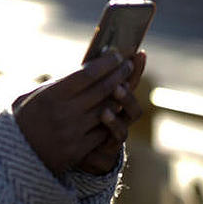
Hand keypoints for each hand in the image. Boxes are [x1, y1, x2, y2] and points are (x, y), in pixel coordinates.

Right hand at [13, 52, 133, 175]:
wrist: (11, 158)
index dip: (105, 63)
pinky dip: (111, 119)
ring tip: (125, 85)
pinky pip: (103, 132)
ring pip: (106, 110)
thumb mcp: (30, 97)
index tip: (117, 55)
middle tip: (128, 65)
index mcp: (49, 96)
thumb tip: (83, 73)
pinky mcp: (78, 150)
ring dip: (119, 96)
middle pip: (101, 89)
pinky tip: (115, 110)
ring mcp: (73, 133)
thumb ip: (56, 86)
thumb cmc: (20, 121)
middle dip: (118, 75)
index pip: (87, 74)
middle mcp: (63, 113)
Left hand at [76, 51, 146, 174]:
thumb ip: (82, 79)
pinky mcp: (110, 144)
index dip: (134, 65)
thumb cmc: (66, 118)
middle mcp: (118, 109)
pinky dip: (114, 123)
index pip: (127, 76)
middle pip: (132, 89)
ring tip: (117, 89)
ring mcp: (117, 126)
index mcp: (110, 94)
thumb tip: (91, 51)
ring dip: (126, 99)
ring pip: (132, 111)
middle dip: (132, 77)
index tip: (139, 52)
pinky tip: (105, 113)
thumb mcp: (71, 95)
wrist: (63, 152)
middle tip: (125, 65)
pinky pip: (119, 134)